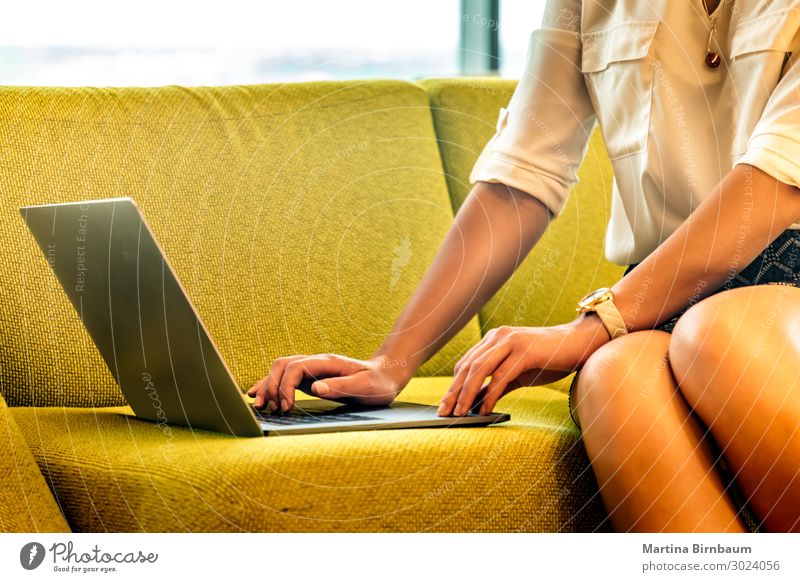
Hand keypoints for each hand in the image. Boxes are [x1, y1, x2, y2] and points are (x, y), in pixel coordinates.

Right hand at [247, 354, 409, 412]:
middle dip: (271, 385)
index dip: (286, 386)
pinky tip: (259, 395)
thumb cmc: (378, 384)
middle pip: (283, 365)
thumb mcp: (366, 387)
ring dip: (268, 385)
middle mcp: (316, 363)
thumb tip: (316, 388)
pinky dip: (271, 385)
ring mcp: (312, 369)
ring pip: (281, 369)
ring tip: (259, 406)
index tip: (287, 408)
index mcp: (328, 363)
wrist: (386, 376)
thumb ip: (342, 386)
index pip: (296, 367)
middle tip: (271, 410)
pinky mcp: (311, 379)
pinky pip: (286, 378)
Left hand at [438, 314, 609, 416]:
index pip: (466, 363)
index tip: (445, 405)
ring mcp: (511, 342)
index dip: (453, 385)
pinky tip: (485, 410)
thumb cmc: (548, 360)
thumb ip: (497, 384)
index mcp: (494, 339)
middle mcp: (499, 337)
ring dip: (467, 394)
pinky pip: (500, 376)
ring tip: (460, 414)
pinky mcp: (524, 352)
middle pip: (467, 366)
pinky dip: (490, 395)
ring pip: (479, 370)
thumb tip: (476, 404)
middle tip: (445, 413)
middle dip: (454, 392)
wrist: (579, 344)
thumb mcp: (517, 372)